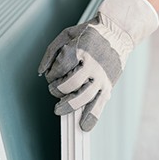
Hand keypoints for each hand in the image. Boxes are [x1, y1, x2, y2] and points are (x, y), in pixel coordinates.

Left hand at [38, 0, 158, 130]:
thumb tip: (40, 72)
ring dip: (68, 105)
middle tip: (54, 89)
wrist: (118, 33)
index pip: (59, 69)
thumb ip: (51, 51)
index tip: (52, 75)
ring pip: (83, 97)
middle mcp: (92, 64)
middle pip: (69, 85)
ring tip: (58, 109)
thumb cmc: (89, 34)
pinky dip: (91, 117)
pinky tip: (83, 126)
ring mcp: (102, 76)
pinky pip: (100, 103)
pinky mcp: (109, 84)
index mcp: (80, 50)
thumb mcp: (67, 34)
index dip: (51, 74)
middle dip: (56, 90)